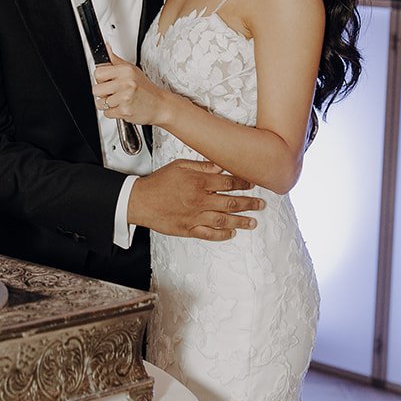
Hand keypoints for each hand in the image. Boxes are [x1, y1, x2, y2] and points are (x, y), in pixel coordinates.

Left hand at [93, 50, 166, 126]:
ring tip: (119, 100)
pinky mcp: (124, 111)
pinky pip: (107, 113)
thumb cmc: (146, 88)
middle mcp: (125, 83)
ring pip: (100, 103)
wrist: (159, 105)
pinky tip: (122, 107)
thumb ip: (115, 60)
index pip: (98, 72)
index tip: (107, 81)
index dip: (101, 79)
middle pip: (96, 90)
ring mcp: (125, 98)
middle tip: (113, 92)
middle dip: (102, 93)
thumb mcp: (132, 69)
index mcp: (125, 71)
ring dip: (107, 104)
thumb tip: (105, 46)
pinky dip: (113, 112)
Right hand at [128, 160, 263, 240]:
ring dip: (241, 221)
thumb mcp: (180, 166)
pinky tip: (231, 233)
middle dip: (249, 204)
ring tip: (253, 222)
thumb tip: (221, 165)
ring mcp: (194, 216)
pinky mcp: (188, 229)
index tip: (252, 184)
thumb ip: (202, 166)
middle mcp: (199, 200)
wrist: (140, 201)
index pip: (227, 183)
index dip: (243, 183)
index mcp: (198, 182)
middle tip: (261, 204)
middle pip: (230, 203)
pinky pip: (209, 234)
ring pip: (224, 220)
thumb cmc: (158, 182)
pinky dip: (222, 235)